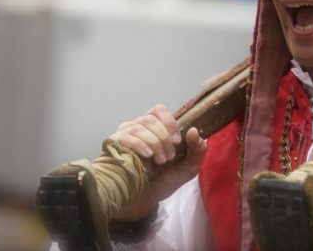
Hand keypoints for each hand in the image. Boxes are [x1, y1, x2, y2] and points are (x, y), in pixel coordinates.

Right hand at [109, 105, 206, 220]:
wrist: (144, 201)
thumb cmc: (164, 181)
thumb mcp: (187, 167)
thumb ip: (197, 150)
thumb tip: (193, 130)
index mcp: (155, 128)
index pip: (159, 110)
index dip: (170, 122)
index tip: (178, 141)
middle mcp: (138, 127)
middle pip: (150, 119)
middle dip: (164, 138)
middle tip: (169, 157)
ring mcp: (124, 135)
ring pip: (139, 127)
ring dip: (154, 144)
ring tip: (160, 162)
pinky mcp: (114, 146)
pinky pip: (126, 138)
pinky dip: (140, 145)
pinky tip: (147, 156)